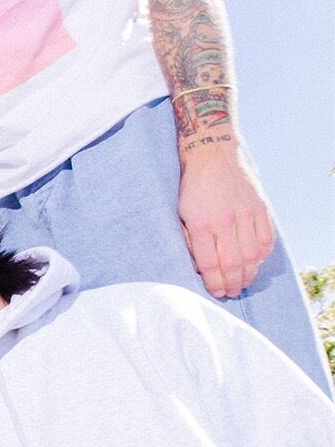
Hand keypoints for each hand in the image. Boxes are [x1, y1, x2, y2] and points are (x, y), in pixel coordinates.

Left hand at [177, 138, 274, 298]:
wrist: (211, 154)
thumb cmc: (191, 187)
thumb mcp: (180, 213)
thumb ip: (190, 239)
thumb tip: (200, 266)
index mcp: (201, 223)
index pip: (210, 263)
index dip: (214, 282)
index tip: (215, 292)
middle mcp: (226, 220)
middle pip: (234, 263)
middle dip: (232, 283)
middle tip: (230, 292)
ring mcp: (246, 213)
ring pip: (253, 255)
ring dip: (249, 274)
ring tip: (242, 282)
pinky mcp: (260, 207)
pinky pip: (266, 239)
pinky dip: (263, 255)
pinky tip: (255, 262)